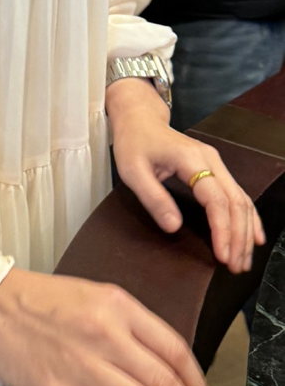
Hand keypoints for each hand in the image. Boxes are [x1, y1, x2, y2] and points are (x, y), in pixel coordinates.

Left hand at [107, 78, 265, 272]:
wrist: (139, 118)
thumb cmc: (133, 143)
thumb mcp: (133, 171)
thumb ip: (154, 198)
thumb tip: (175, 227)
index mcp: (191, 160)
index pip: (216, 199)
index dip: (222, 229)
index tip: (223, 255)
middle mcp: (211, 160)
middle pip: (236, 202)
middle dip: (239, 237)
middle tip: (236, 266)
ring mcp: (216, 163)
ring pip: (241, 200)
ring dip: (245, 231)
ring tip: (243, 260)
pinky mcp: (215, 168)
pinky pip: (237, 195)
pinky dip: (246, 218)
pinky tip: (252, 237)